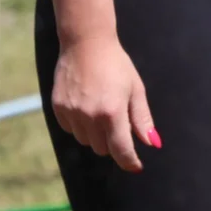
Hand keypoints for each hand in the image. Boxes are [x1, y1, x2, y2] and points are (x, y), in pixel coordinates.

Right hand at [51, 35, 160, 172]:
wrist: (85, 44)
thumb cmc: (116, 65)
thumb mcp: (136, 89)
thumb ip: (142, 119)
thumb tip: (152, 143)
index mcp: (112, 112)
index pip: (121, 149)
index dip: (129, 161)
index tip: (136, 167)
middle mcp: (89, 116)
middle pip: (102, 148)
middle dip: (113, 142)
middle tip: (119, 123)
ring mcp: (71, 112)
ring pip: (85, 141)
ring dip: (96, 135)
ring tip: (102, 110)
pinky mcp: (58, 107)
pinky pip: (70, 129)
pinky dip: (80, 126)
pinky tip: (87, 107)